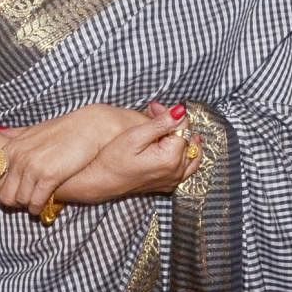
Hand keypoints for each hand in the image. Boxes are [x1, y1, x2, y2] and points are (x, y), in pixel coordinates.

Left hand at [0, 105, 143, 215]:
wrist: (90, 127)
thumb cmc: (64, 129)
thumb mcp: (35, 129)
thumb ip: (17, 133)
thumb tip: (0, 132)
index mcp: (13, 146)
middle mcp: (18, 157)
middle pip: (4, 193)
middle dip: (11, 201)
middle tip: (20, 201)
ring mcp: (33, 167)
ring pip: (19, 200)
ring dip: (26, 205)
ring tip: (33, 203)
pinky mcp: (48, 177)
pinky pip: (35, 202)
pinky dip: (36, 207)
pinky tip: (41, 206)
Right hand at [68, 103, 201, 201]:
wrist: (100, 182)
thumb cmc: (113, 160)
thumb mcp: (135, 136)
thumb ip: (160, 124)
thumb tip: (180, 111)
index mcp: (170, 158)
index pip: (182, 126)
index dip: (168, 113)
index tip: (152, 108)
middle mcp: (176, 171)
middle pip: (187, 138)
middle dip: (173, 123)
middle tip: (153, 113)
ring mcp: (173, 180)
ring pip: (190, 153)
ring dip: (181, 137)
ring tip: (168, 126)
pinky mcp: (168, 184)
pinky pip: (186, 167)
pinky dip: (183, 153)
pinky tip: (173, 144)